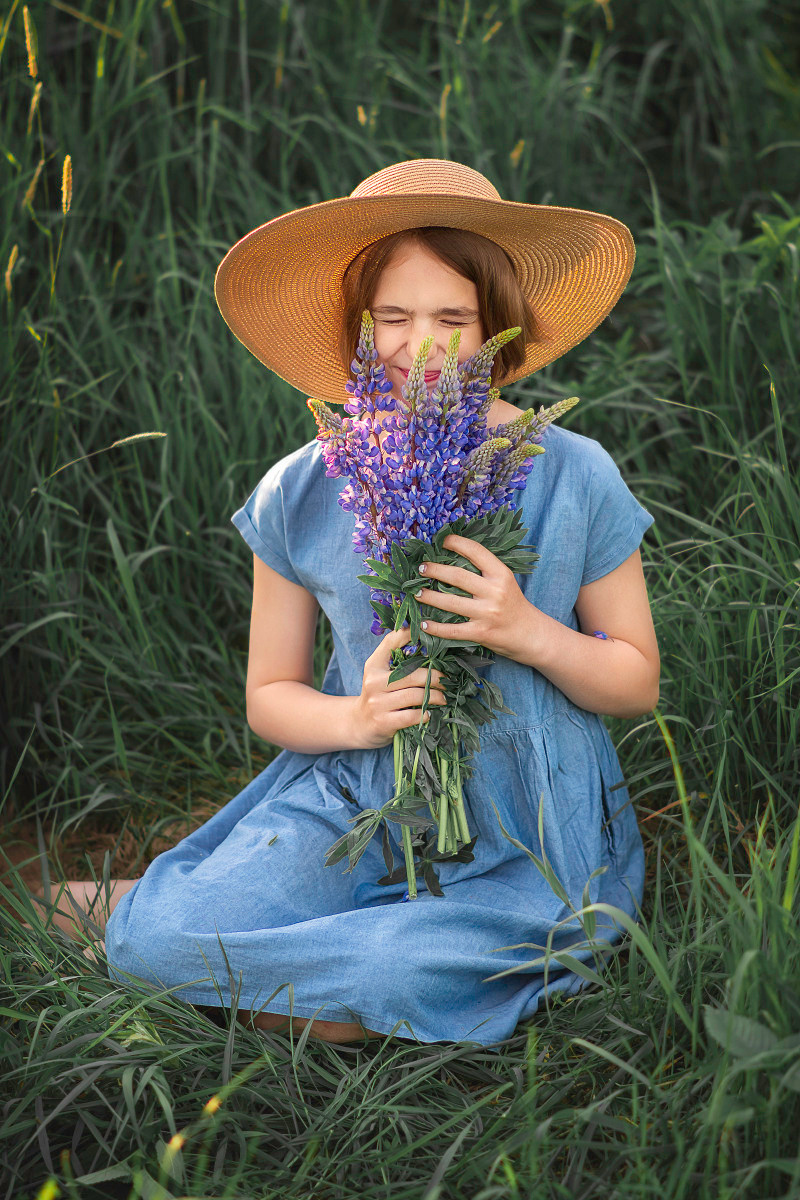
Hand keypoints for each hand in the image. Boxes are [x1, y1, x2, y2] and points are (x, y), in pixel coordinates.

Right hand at [352, 627, 447, 749]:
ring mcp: (377, 703)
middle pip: (412, 674)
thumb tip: (419, 631)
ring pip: (415, 695)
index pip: (392, 642)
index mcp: (374, 665)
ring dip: (435, 696)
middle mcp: (373, 682)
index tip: (431, 634)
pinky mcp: (383, 722)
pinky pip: (411, 716)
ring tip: (443, 697)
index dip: (411, 634)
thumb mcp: (380, 672)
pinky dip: (424, 714)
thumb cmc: (378, 693)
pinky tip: (428, 713)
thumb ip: (395, 654)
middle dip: (435, 677)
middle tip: (447, 680)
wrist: (360, 724)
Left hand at [415, 533, 537, 659]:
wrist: (531, 634)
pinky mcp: (481, 633)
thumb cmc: (513, 604)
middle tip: (421, 568)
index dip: (456, 543)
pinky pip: (453, 630)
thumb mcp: (505, 582)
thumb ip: (484, 571)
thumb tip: (452, 558)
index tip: (442, 541)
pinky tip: (424, 624)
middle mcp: (494, 592)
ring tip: (417, 593)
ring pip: (451, 603)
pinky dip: (436, 628)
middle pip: (457, 576)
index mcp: (501, 574)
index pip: (476, 552)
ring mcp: (487, 613)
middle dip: (435, 570)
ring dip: (429, 597)